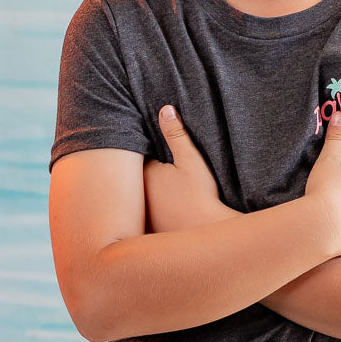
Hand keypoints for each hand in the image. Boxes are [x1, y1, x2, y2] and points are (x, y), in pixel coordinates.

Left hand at [143, 105, 232, 233]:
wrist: (208, 232)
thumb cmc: (201, 195)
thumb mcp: (190, 160)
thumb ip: (176, 134)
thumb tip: (166, 109)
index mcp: (145, 174)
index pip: (134, 155)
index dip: (139, 147)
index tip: (145, 139)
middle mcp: (137, 195)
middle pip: (132, 175)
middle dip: (137, 168)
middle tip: (142, 158)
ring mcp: (141, 213)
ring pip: (137, 194)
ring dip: (141, 188)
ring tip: (152, 181)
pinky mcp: (149, 227)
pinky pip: (143, 212)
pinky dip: (147, 206)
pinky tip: (159, 204)